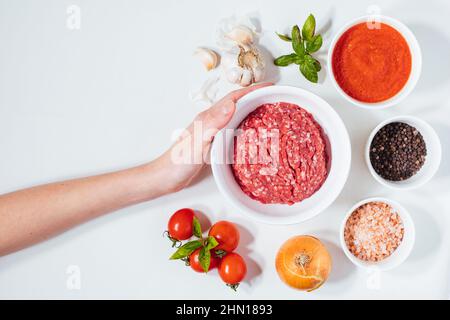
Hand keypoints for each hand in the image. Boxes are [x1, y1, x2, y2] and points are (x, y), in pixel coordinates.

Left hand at [154, 82, 272, 193]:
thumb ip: (213, 122)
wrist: (167, 178)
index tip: (269, 86)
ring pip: (236, 117)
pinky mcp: (213, 145)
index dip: (252, 90)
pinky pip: (233, 132)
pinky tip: (252, 137)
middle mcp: (211, 122)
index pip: (234, 98)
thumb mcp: (199, 140)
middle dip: (255, 98)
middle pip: (237, 105)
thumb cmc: (179, 160)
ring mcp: (212, 133)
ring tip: (268, 113)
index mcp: (209, 117)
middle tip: (274, 99)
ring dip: (251, 112)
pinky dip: (245, 129)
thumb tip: (232, 104)